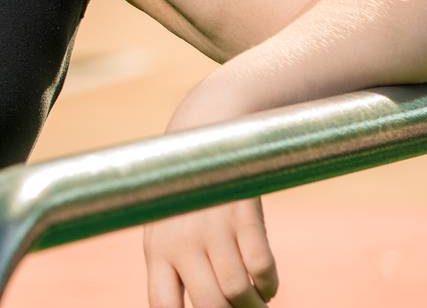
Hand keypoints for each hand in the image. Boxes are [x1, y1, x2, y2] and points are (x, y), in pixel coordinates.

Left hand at [143, 195, 278, 306]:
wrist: (204, 137)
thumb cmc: (186, 196)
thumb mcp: (168, 230)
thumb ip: (175, 268)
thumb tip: (207, 306)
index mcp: (157, 249)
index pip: (162, 304)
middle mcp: (181, 240)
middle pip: (209, 304)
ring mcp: (212, 226)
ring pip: (238, 290)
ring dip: (255, 306)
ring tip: (258, 304)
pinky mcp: (242, 213)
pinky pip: (261, 266)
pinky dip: (269, 284)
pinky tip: (266, 285)